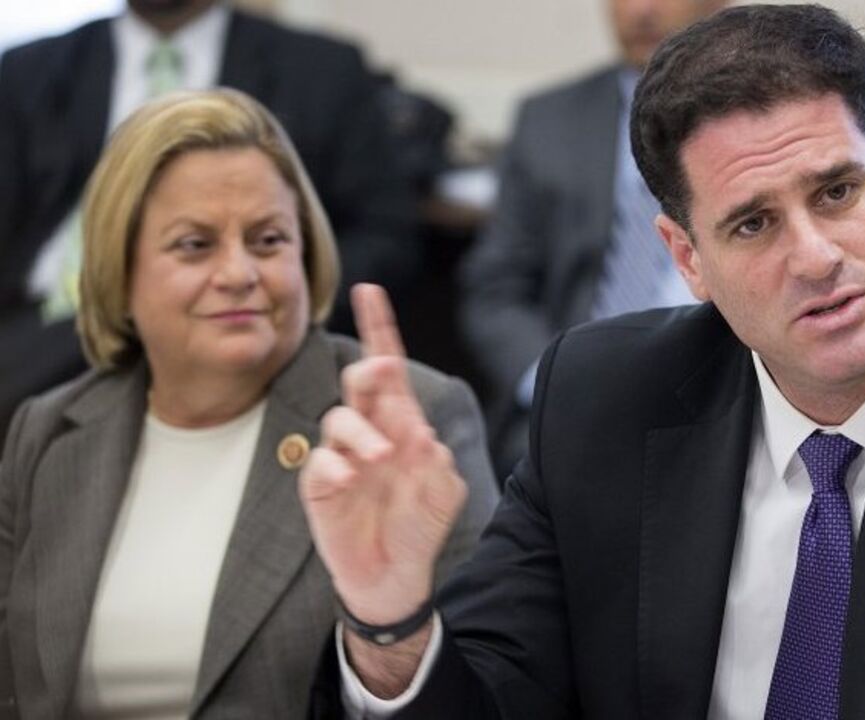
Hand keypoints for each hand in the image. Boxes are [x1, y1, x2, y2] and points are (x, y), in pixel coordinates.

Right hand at [300, 284, 467, 624]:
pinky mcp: (319, 486)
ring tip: (382, 457)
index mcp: (402, 421)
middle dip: (368, 370)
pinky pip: (319, 462)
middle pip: (359, 381)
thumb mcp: (444, 492)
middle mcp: (370, 430)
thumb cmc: (419, 525)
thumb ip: (436, 461)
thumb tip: (417, 431)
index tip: (370, 290)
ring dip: (362, 431)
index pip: (389, 367)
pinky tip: (350, 481)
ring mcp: (342, 456)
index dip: (379, 328)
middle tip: (382, 373)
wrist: (396, 576)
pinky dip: (335, 467)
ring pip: (338, 418)